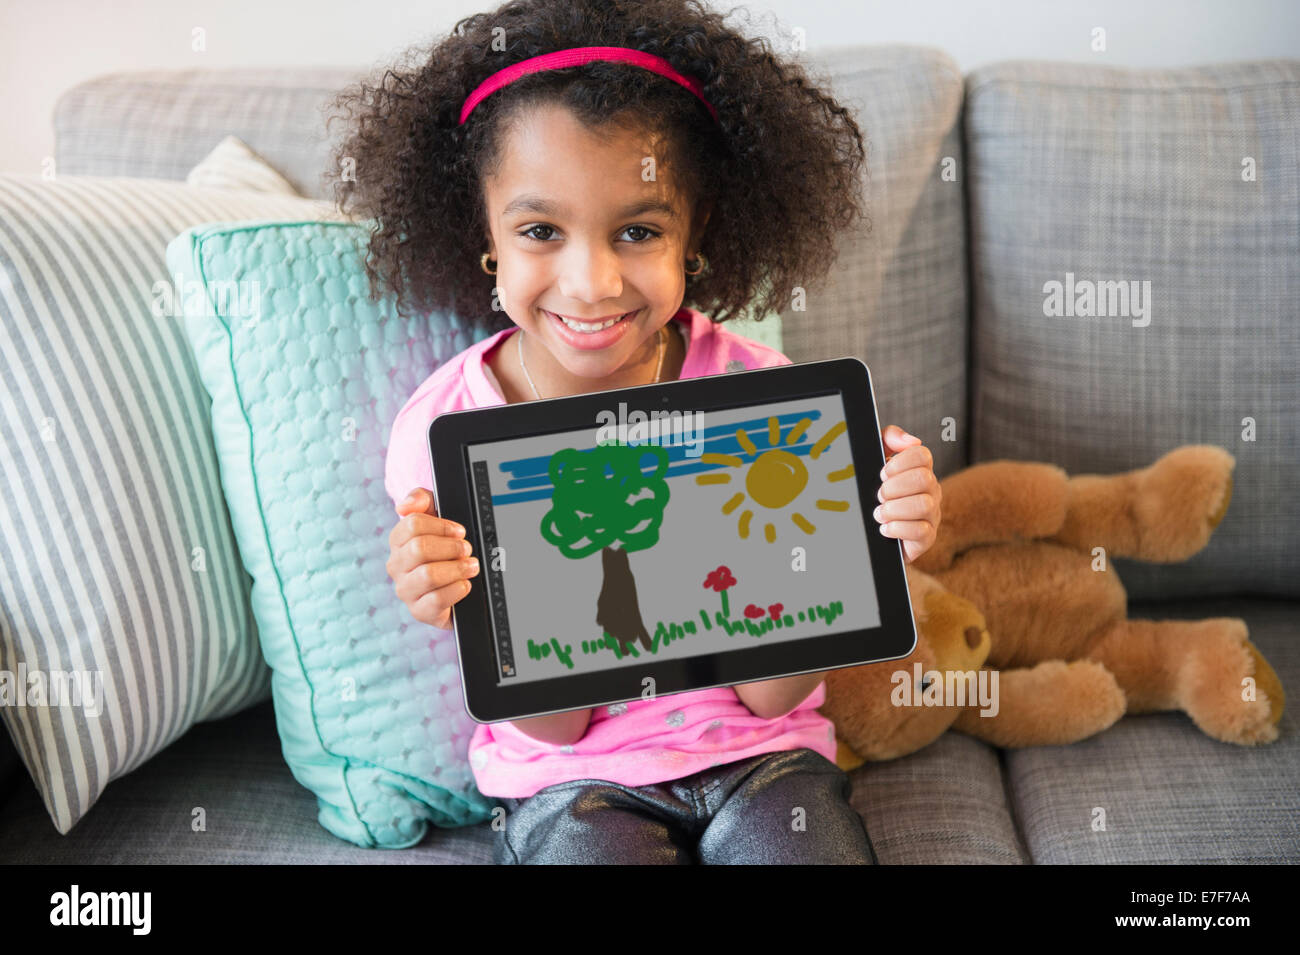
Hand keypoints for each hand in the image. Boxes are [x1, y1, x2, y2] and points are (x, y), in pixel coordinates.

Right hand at [386, 487, 478, 629]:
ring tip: (471, 567)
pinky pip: (437, 600)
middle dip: (451, 548)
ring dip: (457, 569)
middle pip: (419, 548)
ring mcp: (405, 590)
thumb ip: (422, 500)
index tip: (459, 532)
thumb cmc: (445, 549)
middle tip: (466, 550)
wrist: (456, 587)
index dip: (442, 526)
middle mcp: (396, 566)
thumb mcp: (437, 518)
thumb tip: (405, 505)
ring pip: (428, 575)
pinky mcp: (419, 612)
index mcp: (398, 541)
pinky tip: (464, 585)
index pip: (412, 524)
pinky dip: (457, 590)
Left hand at [874, 425, 940, 563]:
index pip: (922, 455)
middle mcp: (931, 491)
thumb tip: (911, 440)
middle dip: (894, 487)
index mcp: (921, 471)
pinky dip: (897, 529)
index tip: (882, 473)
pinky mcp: (927, 538)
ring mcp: (932, 515)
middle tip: (879, 496)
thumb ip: (889, 439)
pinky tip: (885, 529)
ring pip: (923, 505)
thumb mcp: (875, 461)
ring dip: (894, 509)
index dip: (899, 463)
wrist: (872, 533)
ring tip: (879, 514)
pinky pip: (920, 531)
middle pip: (924, 479)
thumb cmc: (877, 495)